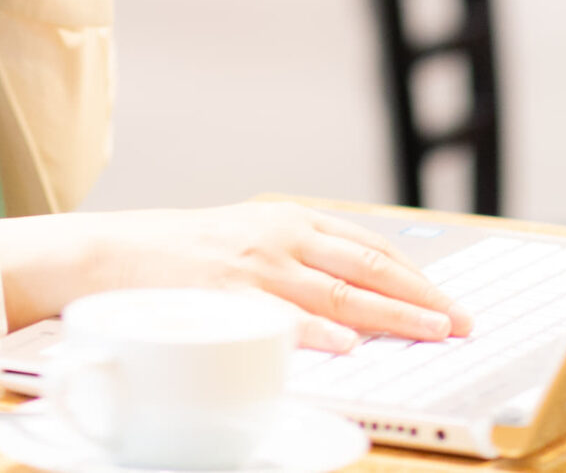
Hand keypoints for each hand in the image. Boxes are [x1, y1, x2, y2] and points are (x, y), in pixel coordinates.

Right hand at [0, 204, 473, 351]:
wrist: (104, 254)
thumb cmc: (178, 255)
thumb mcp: (243, 239)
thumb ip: (296, 258)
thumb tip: (356, 294)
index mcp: (286, 221)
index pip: (368, 246)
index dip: (415, 274)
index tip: (450, 301)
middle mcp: (277, 237)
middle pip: (367, 268)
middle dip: (421, 297)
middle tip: (461, 323)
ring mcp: (252, 268)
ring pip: (338, 294)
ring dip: (391, 315)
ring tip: (431, 333)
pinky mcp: (224, 297)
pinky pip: (281, 317)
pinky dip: (319, 331)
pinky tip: (350, 343)